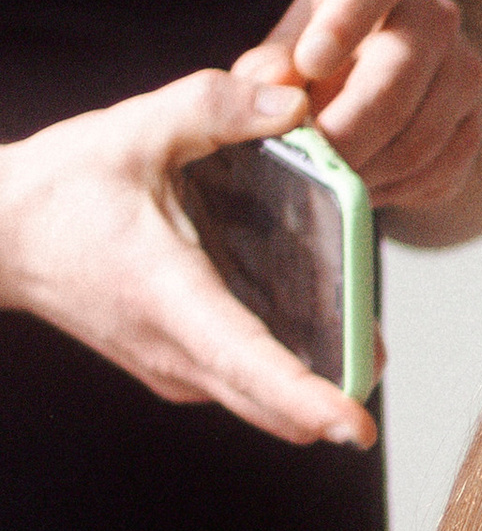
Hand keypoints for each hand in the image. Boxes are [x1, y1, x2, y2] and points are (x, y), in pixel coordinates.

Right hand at [0, 68, 374, 447]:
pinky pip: (242, 386)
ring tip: (348, 326)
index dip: (309, 400)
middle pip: (275, 406)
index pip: (250, 364)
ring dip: (312, 380)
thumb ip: (213, 108)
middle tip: (376, 347)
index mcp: (169, 298)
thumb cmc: (57, 189)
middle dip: (336, 389)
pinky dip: (280, 369)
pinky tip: (299, 316)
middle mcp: (175, 352)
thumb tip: (295, 102)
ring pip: (262, 404)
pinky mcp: (174, 371)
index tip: (356, 427)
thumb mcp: (131, 130)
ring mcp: (173, 371)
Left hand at [235, 0, 481, 216]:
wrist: (350, 100)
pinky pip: (439, 174)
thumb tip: (277, 87)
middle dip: (349, 130)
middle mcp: (435, 16)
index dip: (345, 19)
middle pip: (400, 76)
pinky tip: (360, 188)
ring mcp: (464, 74)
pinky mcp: (470, 130)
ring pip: (422, 137)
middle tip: (309, 163)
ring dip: (369, 172)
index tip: (310, 64)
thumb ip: (264, 72)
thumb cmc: (302, 67)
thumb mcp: (272, 58)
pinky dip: (395, 193)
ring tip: (326, 183)